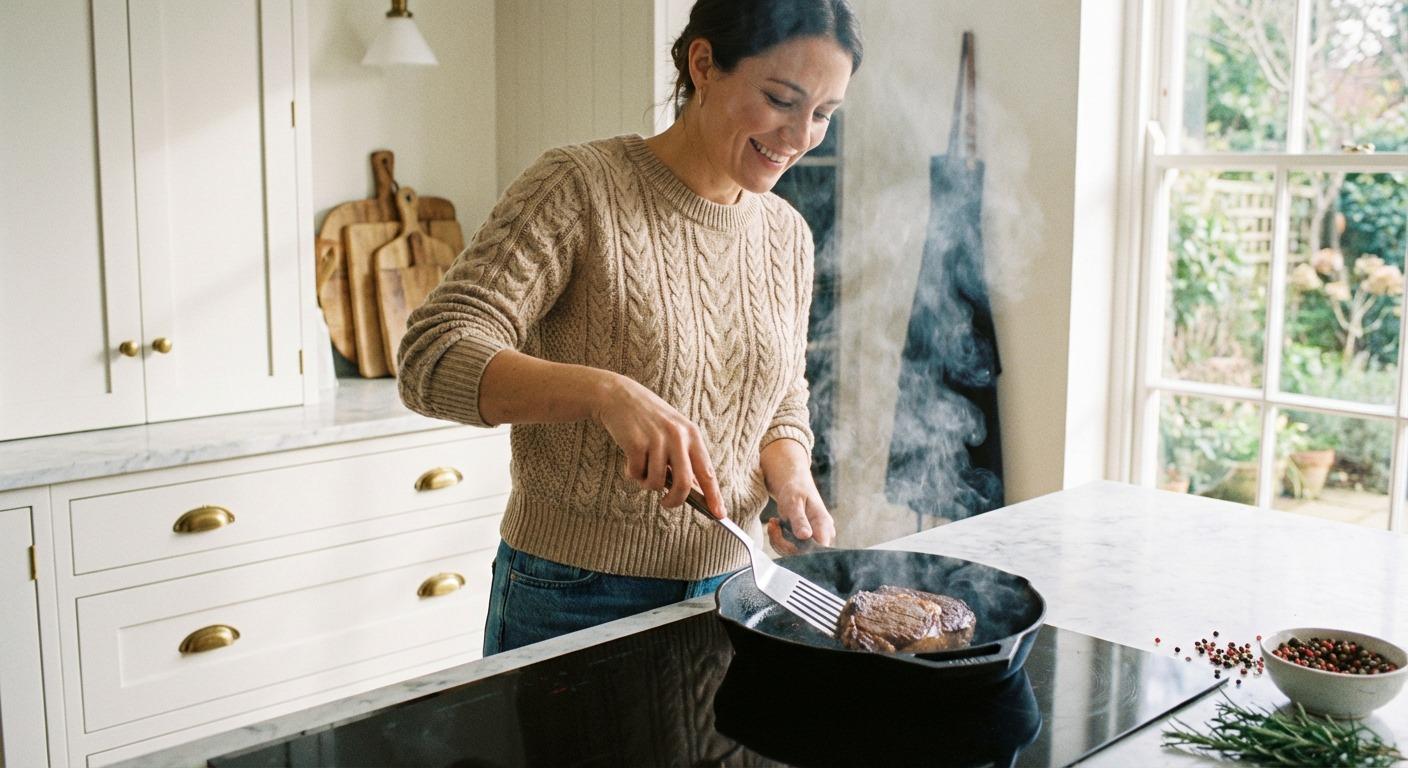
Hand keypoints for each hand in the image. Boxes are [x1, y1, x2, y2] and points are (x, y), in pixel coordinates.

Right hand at [593, 373, 725, 516]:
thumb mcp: (673, 431)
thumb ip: (684, 457)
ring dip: (646, 482)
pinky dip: (632, 473)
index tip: (720, 514)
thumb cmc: (648, 418)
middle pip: (684, 484)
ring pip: (655, 483)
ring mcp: (657, 439)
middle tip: (666, 503)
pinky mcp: (636, 444)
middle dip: (674, 500)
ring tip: (641, 467)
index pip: (707, 472)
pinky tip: (630, 458)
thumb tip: (693, 490)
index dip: (714, 496)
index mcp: (692, 434)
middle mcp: (678, 436)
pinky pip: (636, 474)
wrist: (618, 396)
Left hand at [765, 472, 834, 553]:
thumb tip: (805, 536)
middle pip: (804, 553)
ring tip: (774, 522)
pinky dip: (779, 540)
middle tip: (774, 524)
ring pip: (794, 553)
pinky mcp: (804, 541)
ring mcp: (814, 538)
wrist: (794, 485)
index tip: (782, 533)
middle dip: (783, 542)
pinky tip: (776, 526)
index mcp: (824, 524)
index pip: (817, 548)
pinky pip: (790, 549)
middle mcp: (822, 534)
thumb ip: (799, 520)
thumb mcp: (794, 502)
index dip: (799, 548)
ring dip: (779, 540)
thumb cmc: (796, 490)